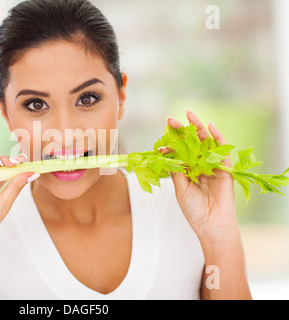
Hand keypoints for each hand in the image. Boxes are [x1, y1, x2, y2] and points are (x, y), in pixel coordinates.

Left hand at [160, 110, 238, 241]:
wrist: (211, 224)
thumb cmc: (194, 209)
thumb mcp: (180, 188)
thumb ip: (176, 170)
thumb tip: (166, 152)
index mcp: (187, 170)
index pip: (178, 152)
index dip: (170, 145)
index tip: (160, 141)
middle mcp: (199, 165)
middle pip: (190, 143)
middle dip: (181, 130)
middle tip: (170, 119)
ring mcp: (212, 165)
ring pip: (205, 142)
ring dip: (198, 127)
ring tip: (189, 114)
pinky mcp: (225, 168)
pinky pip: (222, 149)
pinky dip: (218, 137)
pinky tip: (210, 125)